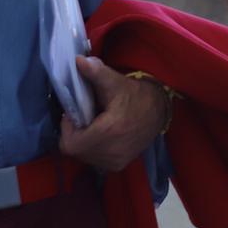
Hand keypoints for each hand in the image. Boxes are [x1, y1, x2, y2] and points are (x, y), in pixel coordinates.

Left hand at [57, 56, 166, 171]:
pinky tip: (100, 135)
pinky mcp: (118, 165)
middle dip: (74, 134)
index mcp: (109, 132)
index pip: (70, 143)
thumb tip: (79, 61)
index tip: (75, 113)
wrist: (159, 110)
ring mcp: (116, 162)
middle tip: (83, 117)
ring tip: (92, 125)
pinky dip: (92, 148)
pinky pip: (94, 160)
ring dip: (83, 142)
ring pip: (83, 156)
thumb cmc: (136, 95)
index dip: (67, 128)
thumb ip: (96, 73)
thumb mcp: (115, 82)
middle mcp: (112, 152)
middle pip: (75, 150)